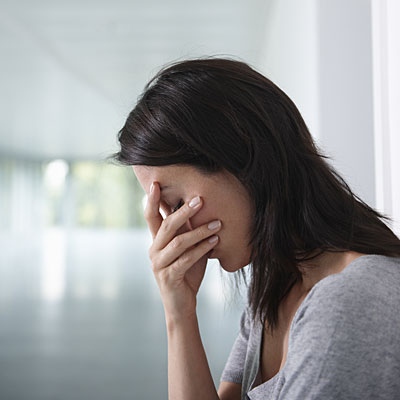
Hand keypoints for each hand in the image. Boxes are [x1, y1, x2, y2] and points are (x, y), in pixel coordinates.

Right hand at [145, 181, 220, 321]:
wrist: (181, 304)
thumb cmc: (186, 272)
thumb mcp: (187, 248)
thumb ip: (188, 231)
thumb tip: (197, 205)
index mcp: (156, 241)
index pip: (152, 216)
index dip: (153, 200)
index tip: (156, 183)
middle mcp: (154, 250)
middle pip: (166, 225)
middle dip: (183, 211)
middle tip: (200, 199)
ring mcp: (159, 264)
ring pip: (179, 242)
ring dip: (200, 231)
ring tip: (218, 224)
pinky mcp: (169, 277)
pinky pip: (186, 259)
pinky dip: (202, 249)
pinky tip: (214, 241)